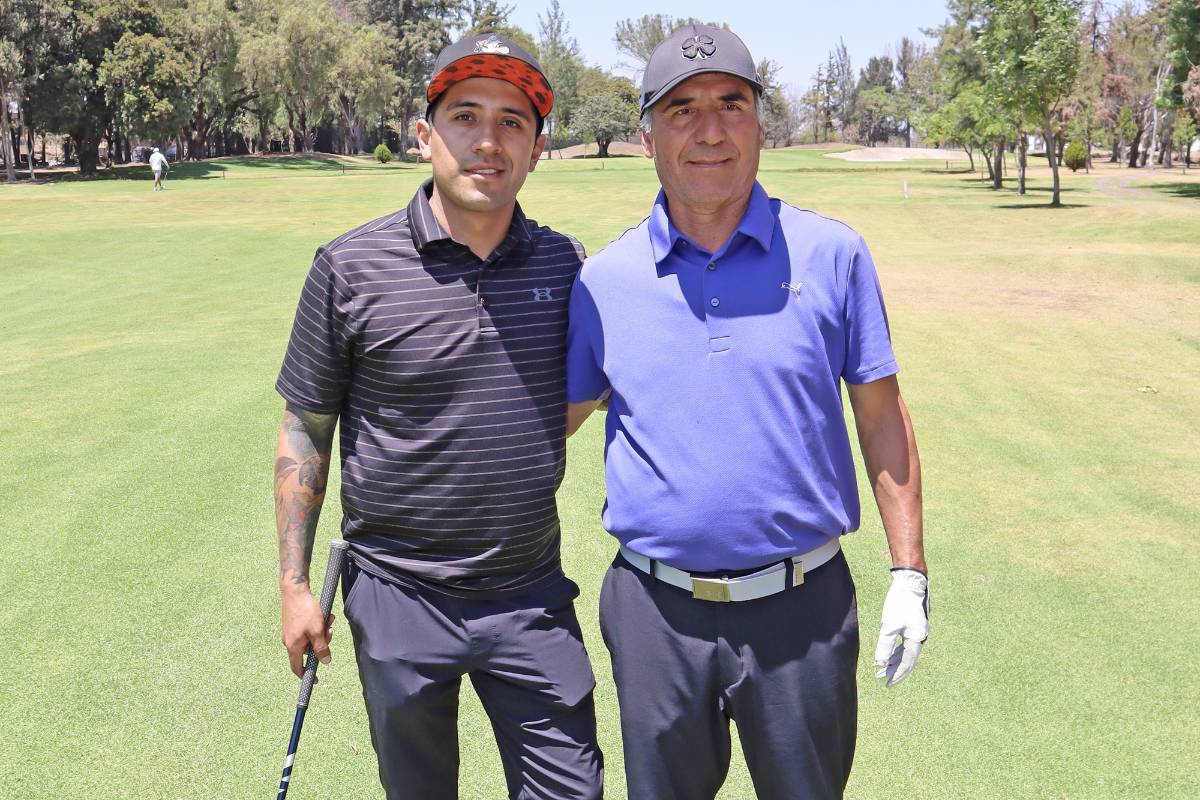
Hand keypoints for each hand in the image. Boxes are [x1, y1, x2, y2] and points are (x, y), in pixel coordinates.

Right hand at [281, 586, 334, 678]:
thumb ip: (321, 648)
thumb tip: (325, 662)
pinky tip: (323, 614)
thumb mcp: (317, 631)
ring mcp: (291, 632)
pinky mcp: (294, 623)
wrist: (295, 589)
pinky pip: (309, 629)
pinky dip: (317, 624)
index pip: (297, 668)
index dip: (306, 675)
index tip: (316, 680)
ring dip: (322, 631)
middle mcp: (289, 641)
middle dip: (322, 643)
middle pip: (309, 650)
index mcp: (293, 646)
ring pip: (311, 638)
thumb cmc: (305, 610)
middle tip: (330, 631)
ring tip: (327, 619)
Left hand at [874, 569, 928, 687]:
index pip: (906, 664)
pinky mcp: (913, 626)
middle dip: (894, 670)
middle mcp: (920, 638)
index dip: (897, 675)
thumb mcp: (889, 626)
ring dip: (894, 661)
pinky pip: (905, 644)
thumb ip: (885, 646)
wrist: (911, 583)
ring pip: (906, 652)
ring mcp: (917, 632)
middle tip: (881, 679)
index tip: (887, 685)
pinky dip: (896, 651)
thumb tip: (880, 664)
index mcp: (916, 639)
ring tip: (882, 670)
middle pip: (907, 660)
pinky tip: (888, 656)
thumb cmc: (900, 603)